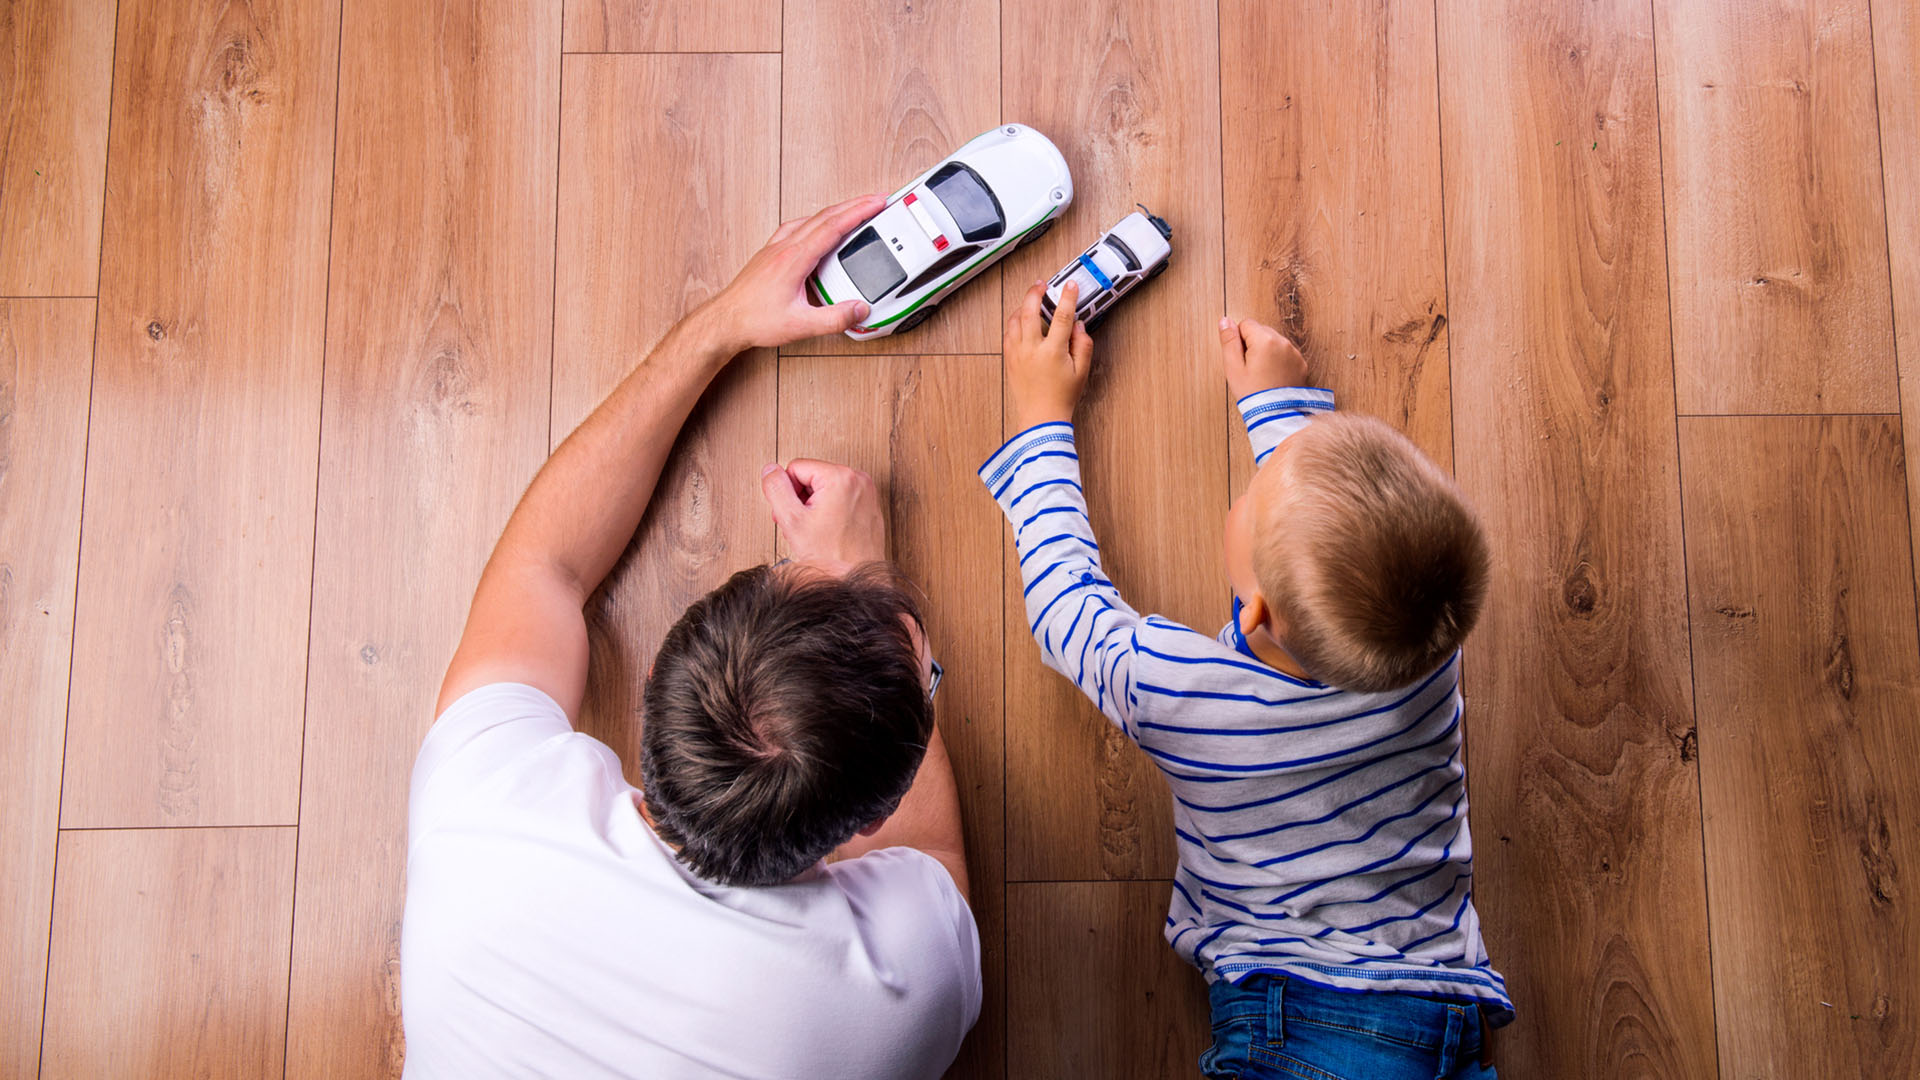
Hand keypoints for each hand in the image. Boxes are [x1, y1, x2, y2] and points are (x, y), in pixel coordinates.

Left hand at [697, 194, 888, 352]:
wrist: (725, 321)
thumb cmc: (754, 320)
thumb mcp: (800, 325)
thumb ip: (834, 319)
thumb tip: (859, 310)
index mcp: (794, 259)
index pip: (833, 226)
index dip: (858, 212)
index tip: (876, 203)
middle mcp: (784, 248)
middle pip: (824, 216)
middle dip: (853, 205)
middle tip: (875, 200)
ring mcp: (775, 248)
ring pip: (810, 219)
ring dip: (835, 211)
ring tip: (852, 210)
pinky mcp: (769, 254)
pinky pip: (795, 228)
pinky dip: (814, 222)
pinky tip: (817, 227)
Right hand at [761, 458, 886, 571]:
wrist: (857, 581)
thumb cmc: (832, 557)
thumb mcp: (792, 520)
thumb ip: (776, 489)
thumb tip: (770, 470)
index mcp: (841, 477)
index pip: (796, 467)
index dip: (787, 492)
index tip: (793, 514)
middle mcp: (858, 480)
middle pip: (812, 476)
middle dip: (801, 499)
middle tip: (801, 524)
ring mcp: (867, 492)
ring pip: (825, 488)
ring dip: (813, 506)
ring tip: (814, 529)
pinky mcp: (869, 505)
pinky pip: (840, 498)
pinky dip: (829, 511)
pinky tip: (828, 531)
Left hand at [1005, 280, 1092, 429]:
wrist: (1041, 418)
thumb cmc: (1061, 398)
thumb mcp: (1082, 371)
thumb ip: (1083, 345)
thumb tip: (1078, 326)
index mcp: (1052, 352)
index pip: (1062, 316)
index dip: (1067, 298)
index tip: (1070, 286)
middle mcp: (1032, 350)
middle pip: (1029, 311)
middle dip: (1035, 292)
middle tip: (1041, 284)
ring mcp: (1017, 353)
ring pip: (1014, 320)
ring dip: (1022, 305)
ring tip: (1031, 300)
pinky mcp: (1009, 359)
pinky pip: (1008, 333)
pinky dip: (1014, 322)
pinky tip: (1021, 320)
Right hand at [1219, 317, 1308, 400]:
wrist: (1276, 415)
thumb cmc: (1253, 394)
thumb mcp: (1234, 368)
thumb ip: (1229, 341)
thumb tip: (1225, 321)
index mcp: (1265, 340)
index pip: (1246, 324)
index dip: (1239, 341)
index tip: (1241, 359)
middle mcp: (1283, 342)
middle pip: (1261, 331)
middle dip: (1253, 345)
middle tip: (1250, 368)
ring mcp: (1294, 353)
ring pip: (1274, 342)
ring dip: (1266, 352)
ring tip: (1262, 374)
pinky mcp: (1301, 363)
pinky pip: (1286, 354)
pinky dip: (1279, 361)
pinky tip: (1273, 377)